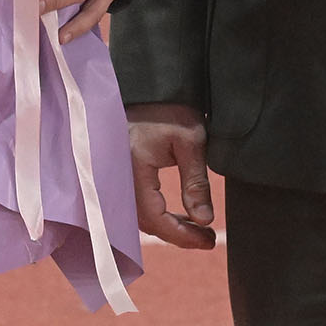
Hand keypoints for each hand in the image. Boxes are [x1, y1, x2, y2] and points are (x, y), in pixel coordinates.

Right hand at [127, 102, 214, 249]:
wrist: (151, 85)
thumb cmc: (172, 109)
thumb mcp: (191, 142)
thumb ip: (196, 183)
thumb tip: (205, 221)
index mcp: (133, 167)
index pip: (155, 217)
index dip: (182, 235)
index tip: (209, 240)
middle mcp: (118, 174)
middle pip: (144, 222)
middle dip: (176, 234)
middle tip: (206, 238)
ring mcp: (116, 173)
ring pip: (138, 215)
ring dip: (166, 225)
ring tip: (196, 228)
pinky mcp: (120, 171)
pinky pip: (135, 203)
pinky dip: (157, 213)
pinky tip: (177, 214)